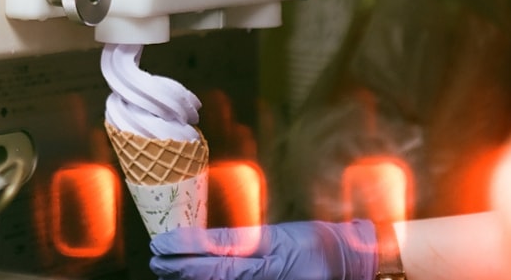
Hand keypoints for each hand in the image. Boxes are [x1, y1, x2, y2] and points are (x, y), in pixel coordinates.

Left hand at [150, 220, 376, 279]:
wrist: (354, 262)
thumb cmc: (316, 242)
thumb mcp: (277, 235)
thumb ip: (241, 242)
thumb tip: (198, 244)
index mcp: (275, 254)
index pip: (221, 256)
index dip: (187, 251)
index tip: (161, 244)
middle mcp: (275, 275)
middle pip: (219, 277)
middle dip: (183, 271)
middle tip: (156, 261)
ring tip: (167, 273)